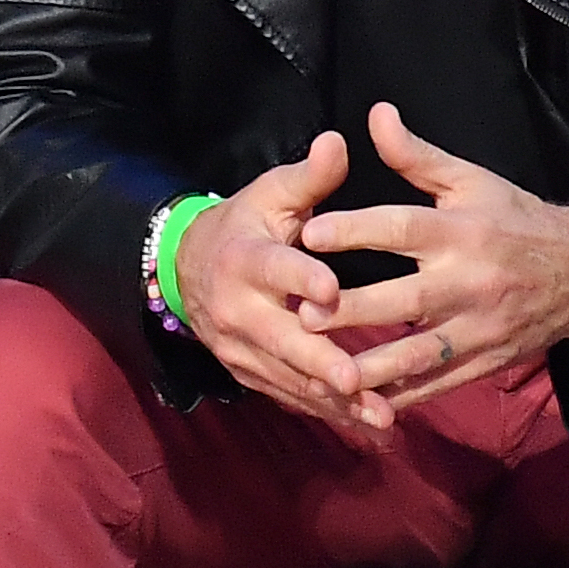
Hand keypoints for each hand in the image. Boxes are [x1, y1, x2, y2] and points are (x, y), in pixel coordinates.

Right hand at [171, 131, 373, 426]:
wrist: (188, 268)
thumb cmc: (246, 224)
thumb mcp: (270, 194)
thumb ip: (308, 177)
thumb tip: (338, 142)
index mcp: (244, 258)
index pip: (273, 269)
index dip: (300, 279)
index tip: (332, 290)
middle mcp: (238, 309)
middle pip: (280, 339)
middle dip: (318, 362)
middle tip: (355, 379)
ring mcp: (241, 349)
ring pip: (289, 378)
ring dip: (333, 400)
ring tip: (379, 415)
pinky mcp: (250, 374)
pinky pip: (290, 397)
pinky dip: (327, 413)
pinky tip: (367, 424)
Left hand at [300, 104, 568, 427]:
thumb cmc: (515, 218)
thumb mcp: (470, 180)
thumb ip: (416, 155)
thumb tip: (374, 114)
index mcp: (461, 231)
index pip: (402, 227)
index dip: (355, 230)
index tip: (309, 233)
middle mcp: (469, 281)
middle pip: (405, 299)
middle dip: (353, 310)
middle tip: (301, 315)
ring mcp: (479, 328)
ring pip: (421, 353)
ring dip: (373, 365)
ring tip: (329, 371)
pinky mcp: (486, 361)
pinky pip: (440, 383)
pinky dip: (405, 396)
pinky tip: (366, 403)